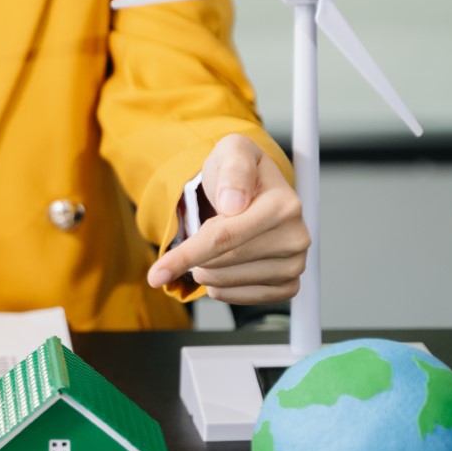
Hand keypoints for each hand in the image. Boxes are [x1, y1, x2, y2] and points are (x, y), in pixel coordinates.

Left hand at [146, 135, 308, 304]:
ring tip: (216, 244)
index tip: (155, 274)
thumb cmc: (238, 172)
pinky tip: (223, 266)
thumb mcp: (232, 152)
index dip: (186, 256)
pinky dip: (221, 287)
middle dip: (195, 255)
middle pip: (221, 264)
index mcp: (283, 205)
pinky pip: (241, 298)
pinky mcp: (288, 284)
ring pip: (226, 283)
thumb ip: (233, 170)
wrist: (255, 188)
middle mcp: (296, 237)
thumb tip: (233, 202)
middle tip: (202, 230)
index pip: (224, 238)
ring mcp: (295, 264)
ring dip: (206, 269)